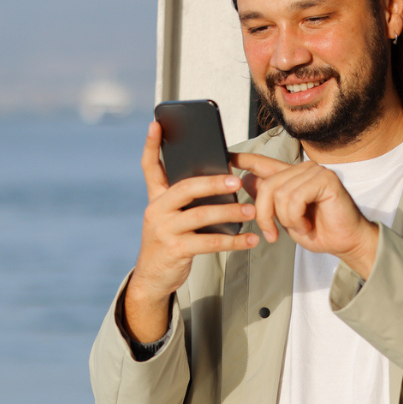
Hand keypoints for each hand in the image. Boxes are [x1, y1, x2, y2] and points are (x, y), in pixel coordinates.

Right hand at [124, 122, 258, 342]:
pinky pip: (209, 241)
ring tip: (252, 210)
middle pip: (186, 188)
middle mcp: (157, 210)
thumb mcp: (170, 218)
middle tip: (237, 180)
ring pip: (201, 215)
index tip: (156, 124)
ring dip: (230, 211)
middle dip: (213, 182)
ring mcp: (164, 230)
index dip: (151, 145)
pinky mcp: (176, 250)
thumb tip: (221, 183)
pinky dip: (233, 240)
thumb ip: (185, 200)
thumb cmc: (169, 243)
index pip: (149, 167)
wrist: (153, 279)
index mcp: (156, 198)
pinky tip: (249, 239)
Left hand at [231, 152, 378, 278]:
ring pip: (279, 194)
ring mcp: (314, 171)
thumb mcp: (284, 217)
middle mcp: (302, 169)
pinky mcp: (325, 179)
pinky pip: (295, 198)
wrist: (345, 242)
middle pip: (266, 185)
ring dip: (285, 219)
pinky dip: (296, 218)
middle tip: (272, 234)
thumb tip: (245, 181)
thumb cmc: (319, 231)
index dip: (243, 159)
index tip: (226, 157)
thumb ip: (268, 199)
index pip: (263, 163)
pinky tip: (307, 225)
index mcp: (291, 177)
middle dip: (264, 215)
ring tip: (300, 227)